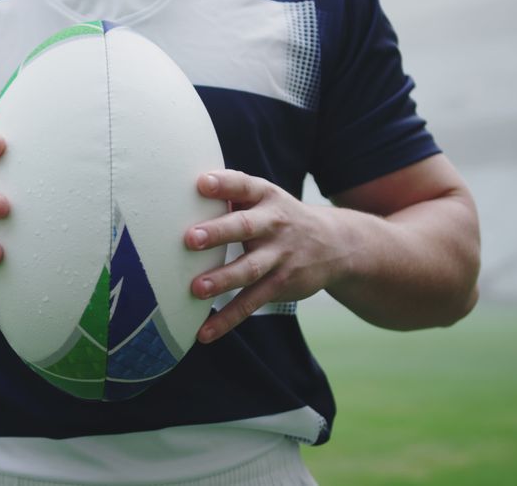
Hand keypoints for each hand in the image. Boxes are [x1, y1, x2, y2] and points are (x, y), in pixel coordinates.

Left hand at [184, 170, 351, 343]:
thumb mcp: (265, 198)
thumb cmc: (280, 217)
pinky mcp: (279, 284)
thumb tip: (181, 192)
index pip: (243, 186)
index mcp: (265, 197)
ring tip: (197, 288)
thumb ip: (232, 194)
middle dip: (218, 233)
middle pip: (244, 228)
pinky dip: (228, 319)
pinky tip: (205, 332)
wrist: (335, 244)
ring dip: (223, 279)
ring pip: (249, 269)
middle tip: (191, 238)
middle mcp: (273, 224)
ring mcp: (278, 256)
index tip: (201, 183)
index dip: (223, 184)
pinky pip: (250, 302)